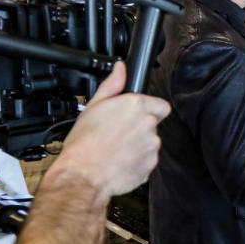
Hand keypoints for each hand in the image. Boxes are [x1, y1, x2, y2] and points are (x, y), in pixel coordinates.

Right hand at [52, 62, 170, 198]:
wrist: (83, 174)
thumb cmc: (85, 143)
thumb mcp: (93, 106)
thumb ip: (112, 84)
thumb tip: (120, 69)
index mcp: (136, 106)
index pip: (160, 104)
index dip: (149, 108)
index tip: (136, 115)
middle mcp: (148, 124)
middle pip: (153, 124)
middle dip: (139, 127)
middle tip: (119, 133)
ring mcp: (151, 146)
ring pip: (150, 143)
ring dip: (138, 145)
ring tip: (116, 148)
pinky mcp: (150, 165)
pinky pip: (147, 160)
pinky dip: (137, 161)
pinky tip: (119, 161)